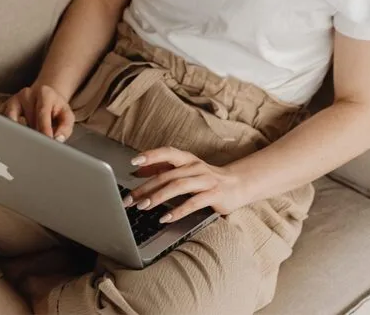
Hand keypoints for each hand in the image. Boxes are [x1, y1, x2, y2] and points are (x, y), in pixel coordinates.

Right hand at [0, 84, 74, 141]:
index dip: (44, 130)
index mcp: (44, 93)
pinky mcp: (3, 107)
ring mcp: (13, 100)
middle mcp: (26, 94)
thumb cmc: (56, 109)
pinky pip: (0, 122)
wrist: (44, 97)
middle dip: (30, 135)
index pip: (42, 114)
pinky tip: (10, 140)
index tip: (46, 143)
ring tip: (24, 143)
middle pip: (25, 119)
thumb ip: (65, 128)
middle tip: (35, 149)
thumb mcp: (67, 116)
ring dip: (17, 134)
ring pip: (10, 121)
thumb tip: (57, 140)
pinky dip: (5, 132)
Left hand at [123, 147, 247, 223]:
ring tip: (143, 206)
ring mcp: (206, 181)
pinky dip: (177, 211)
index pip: (167, 153)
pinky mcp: (214, 195)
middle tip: (130, 199)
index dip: (151, 155)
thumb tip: (138, 171)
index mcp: (187, 159)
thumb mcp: (185, 171)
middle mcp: (195, 167)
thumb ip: (163, 170)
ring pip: (178, 186)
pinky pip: (193, 203)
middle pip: (167, 175)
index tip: (133, 161)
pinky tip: (165, 218)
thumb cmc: (206, 179)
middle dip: (146, 187)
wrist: (239, 184)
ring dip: (158, 197)